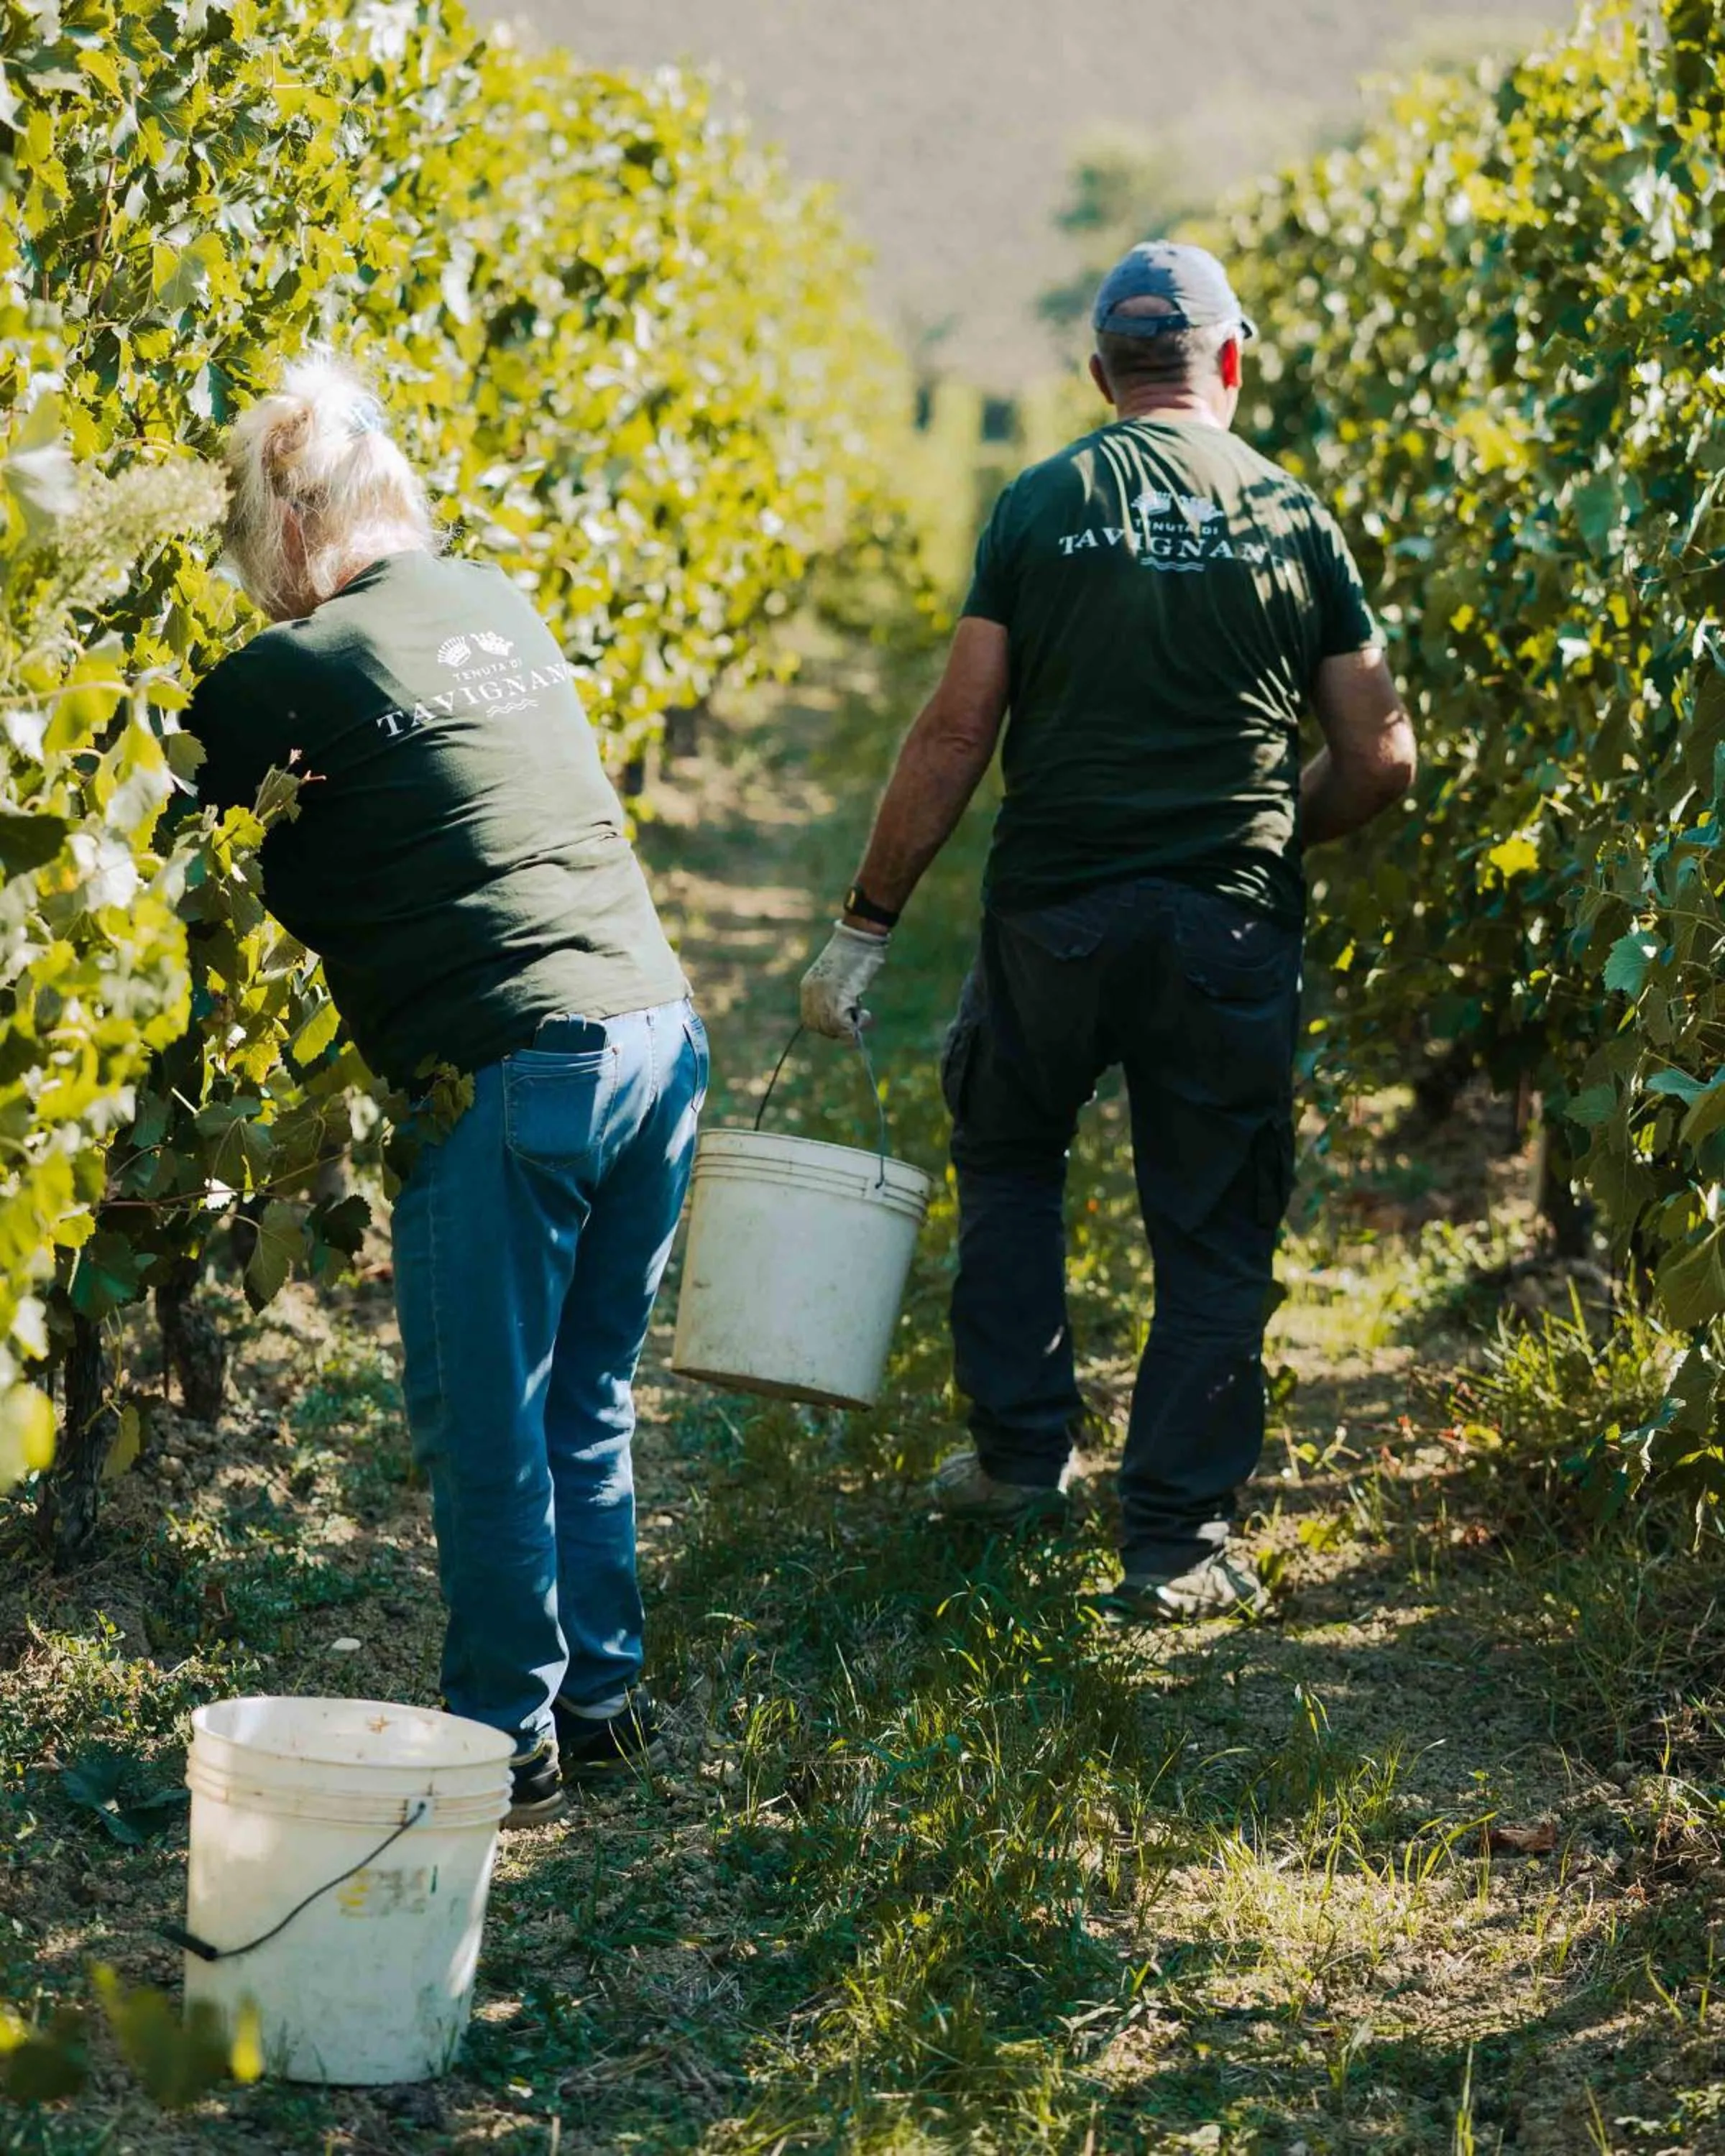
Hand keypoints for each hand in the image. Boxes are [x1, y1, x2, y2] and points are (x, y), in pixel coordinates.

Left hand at [800, 923, 888, 1040]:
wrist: (858, 938)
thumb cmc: (853, 953)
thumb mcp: (836, 975)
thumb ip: (833, 992)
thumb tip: (846, 1010)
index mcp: (808, 987)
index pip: (809, 1019)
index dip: (827, 1025)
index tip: (844, 1019)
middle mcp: (812, 994)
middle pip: (818, 1027)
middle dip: (837, 1030)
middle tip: (856, 1019)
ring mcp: (824, 996)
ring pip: (831, 1029)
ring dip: (848, 1028)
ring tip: (863, 1015)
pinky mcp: (839, 998)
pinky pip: (844, 1026)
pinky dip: (856, 1026)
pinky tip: (865, 1014)